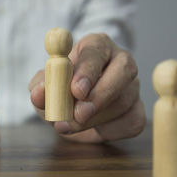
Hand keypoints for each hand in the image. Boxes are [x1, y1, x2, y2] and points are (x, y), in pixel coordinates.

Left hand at [29, 33, 145, 142]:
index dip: (87, 70)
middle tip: (78, 114)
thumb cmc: (60, 89)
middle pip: (123, 70)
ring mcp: (132, 85)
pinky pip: (131, 121)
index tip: (76, 90)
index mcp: (96, 45)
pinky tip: (91, 129)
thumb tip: (39, 94)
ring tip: (68, 126)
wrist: (73, 108)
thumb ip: (41, 88)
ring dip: (95, 119)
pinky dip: (108, 130)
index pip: (96, 51)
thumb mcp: (45, 86)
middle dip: (100, 94)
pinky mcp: (138, 109)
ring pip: (124, 101)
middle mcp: (120, 60)